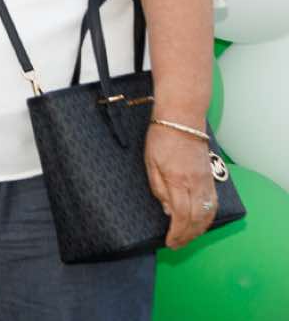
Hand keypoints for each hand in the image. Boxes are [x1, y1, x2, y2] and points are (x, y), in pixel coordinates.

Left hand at [145, 122, 221, 248]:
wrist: (182, 120)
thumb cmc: (161, 138)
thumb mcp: (150, 163)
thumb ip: (158, 188)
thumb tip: (168, 211)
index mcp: (177, 180)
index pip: (180, 215)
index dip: (176, 233)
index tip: (169, 242)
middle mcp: (195, 184)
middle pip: (196, 219)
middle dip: (187, 236)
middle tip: (177, 245)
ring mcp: (206, 182)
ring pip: (208, 214)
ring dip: (199, 230)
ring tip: (187, 239)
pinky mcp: (211, 178)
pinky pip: (213, 204)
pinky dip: (208, 218)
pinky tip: (201, 224)